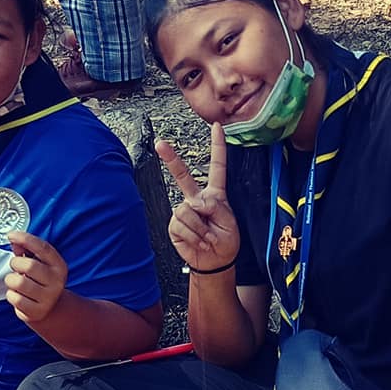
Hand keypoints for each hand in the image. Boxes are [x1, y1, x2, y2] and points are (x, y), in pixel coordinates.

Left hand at [4, 230, 67, 322]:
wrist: (50, 308)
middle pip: (29, 265)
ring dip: (11, 280)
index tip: (10, 235)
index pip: (43, 248)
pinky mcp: (37, 311)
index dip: (25, 239)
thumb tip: (13, 239)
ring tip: (16, 283)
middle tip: (16, 267)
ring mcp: (48, 298)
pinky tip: (18, 296)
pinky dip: (11, 295)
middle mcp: (57, 282)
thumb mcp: (37, 263)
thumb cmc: (39, 280)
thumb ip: (25, 250)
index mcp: (59, 266)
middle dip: (15, 264)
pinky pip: (15, 299)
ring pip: (18, 282)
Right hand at [156, 122, 239, 272]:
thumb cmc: (226, 242)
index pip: (217, 166)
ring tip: (208, 238)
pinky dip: (193, 236)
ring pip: (187, 210)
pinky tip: (199, 242)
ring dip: (201, 228)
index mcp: (215, 194)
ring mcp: (183, 211)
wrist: (215, 262)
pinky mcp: (174, 225)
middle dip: (171, 159)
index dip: (217, 146)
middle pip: (183, 176)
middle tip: (160, 143)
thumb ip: (215, 207)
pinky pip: (181, 225)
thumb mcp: (230, 222)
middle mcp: (196, 199)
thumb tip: (194, 202)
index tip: (217, 126)